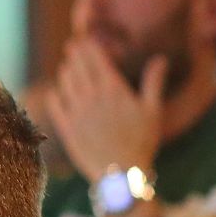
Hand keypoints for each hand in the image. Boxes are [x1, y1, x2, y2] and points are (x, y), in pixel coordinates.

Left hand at [45, 38, 165, 182]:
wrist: (122, 175)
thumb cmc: (142, 143)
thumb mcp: (152, 111)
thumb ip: (154, 82)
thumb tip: (161, 58)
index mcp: (113, 89)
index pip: (96, 58)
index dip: (88, 47)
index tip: (83, 40)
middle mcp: (92, 97)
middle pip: (78, 66)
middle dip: (75, 54)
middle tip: (72, 48)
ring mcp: (77, 112)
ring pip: (65, 82)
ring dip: (65, 71)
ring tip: (67, 67)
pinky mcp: (66, 128)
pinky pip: (54, 104)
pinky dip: (54, 94)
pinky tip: (56, 92)